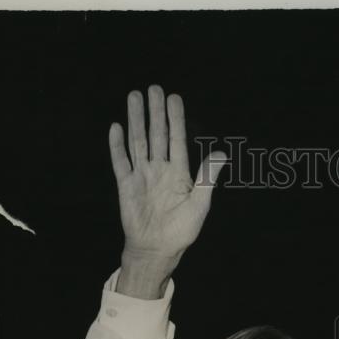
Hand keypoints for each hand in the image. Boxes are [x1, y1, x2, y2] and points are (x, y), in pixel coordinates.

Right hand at [110, 86, 226, 293]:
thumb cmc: (181, 231)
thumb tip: (222, 153)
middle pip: (156, 134)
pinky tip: (116, 127)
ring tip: (134, 96)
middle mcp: (159, 170)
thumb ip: (208, 178)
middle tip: (153, 88)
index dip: (175, 118)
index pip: (176, 139)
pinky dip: (117, 145)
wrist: (157, 250)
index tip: (174, 97)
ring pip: (138, 142)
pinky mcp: (126, 186)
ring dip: (135, 120)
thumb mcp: (200, 205)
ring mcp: (142, 176)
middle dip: (155, 111)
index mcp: (179, 173)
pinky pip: (120, 162)